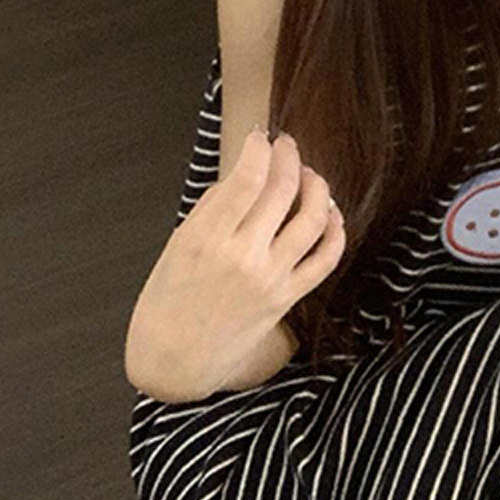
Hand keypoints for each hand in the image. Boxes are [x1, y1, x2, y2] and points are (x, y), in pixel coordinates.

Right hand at [125, 130, 346, 401]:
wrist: (174, 363)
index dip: (259, 148)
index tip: (260, 136)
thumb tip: (243, 178)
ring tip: (310, 175)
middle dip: (289, 157)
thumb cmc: (166, 303)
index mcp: (205, 239)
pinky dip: (334, 230)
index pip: (245, 179)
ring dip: (317, 187)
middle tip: (287, 145)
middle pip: (282, 191)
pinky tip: (329, 214)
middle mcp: (242, 257)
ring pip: (312, 219)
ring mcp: (270, 278)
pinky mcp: (287, 298)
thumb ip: (211, 210)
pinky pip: (325, 259)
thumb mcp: (177, 246)